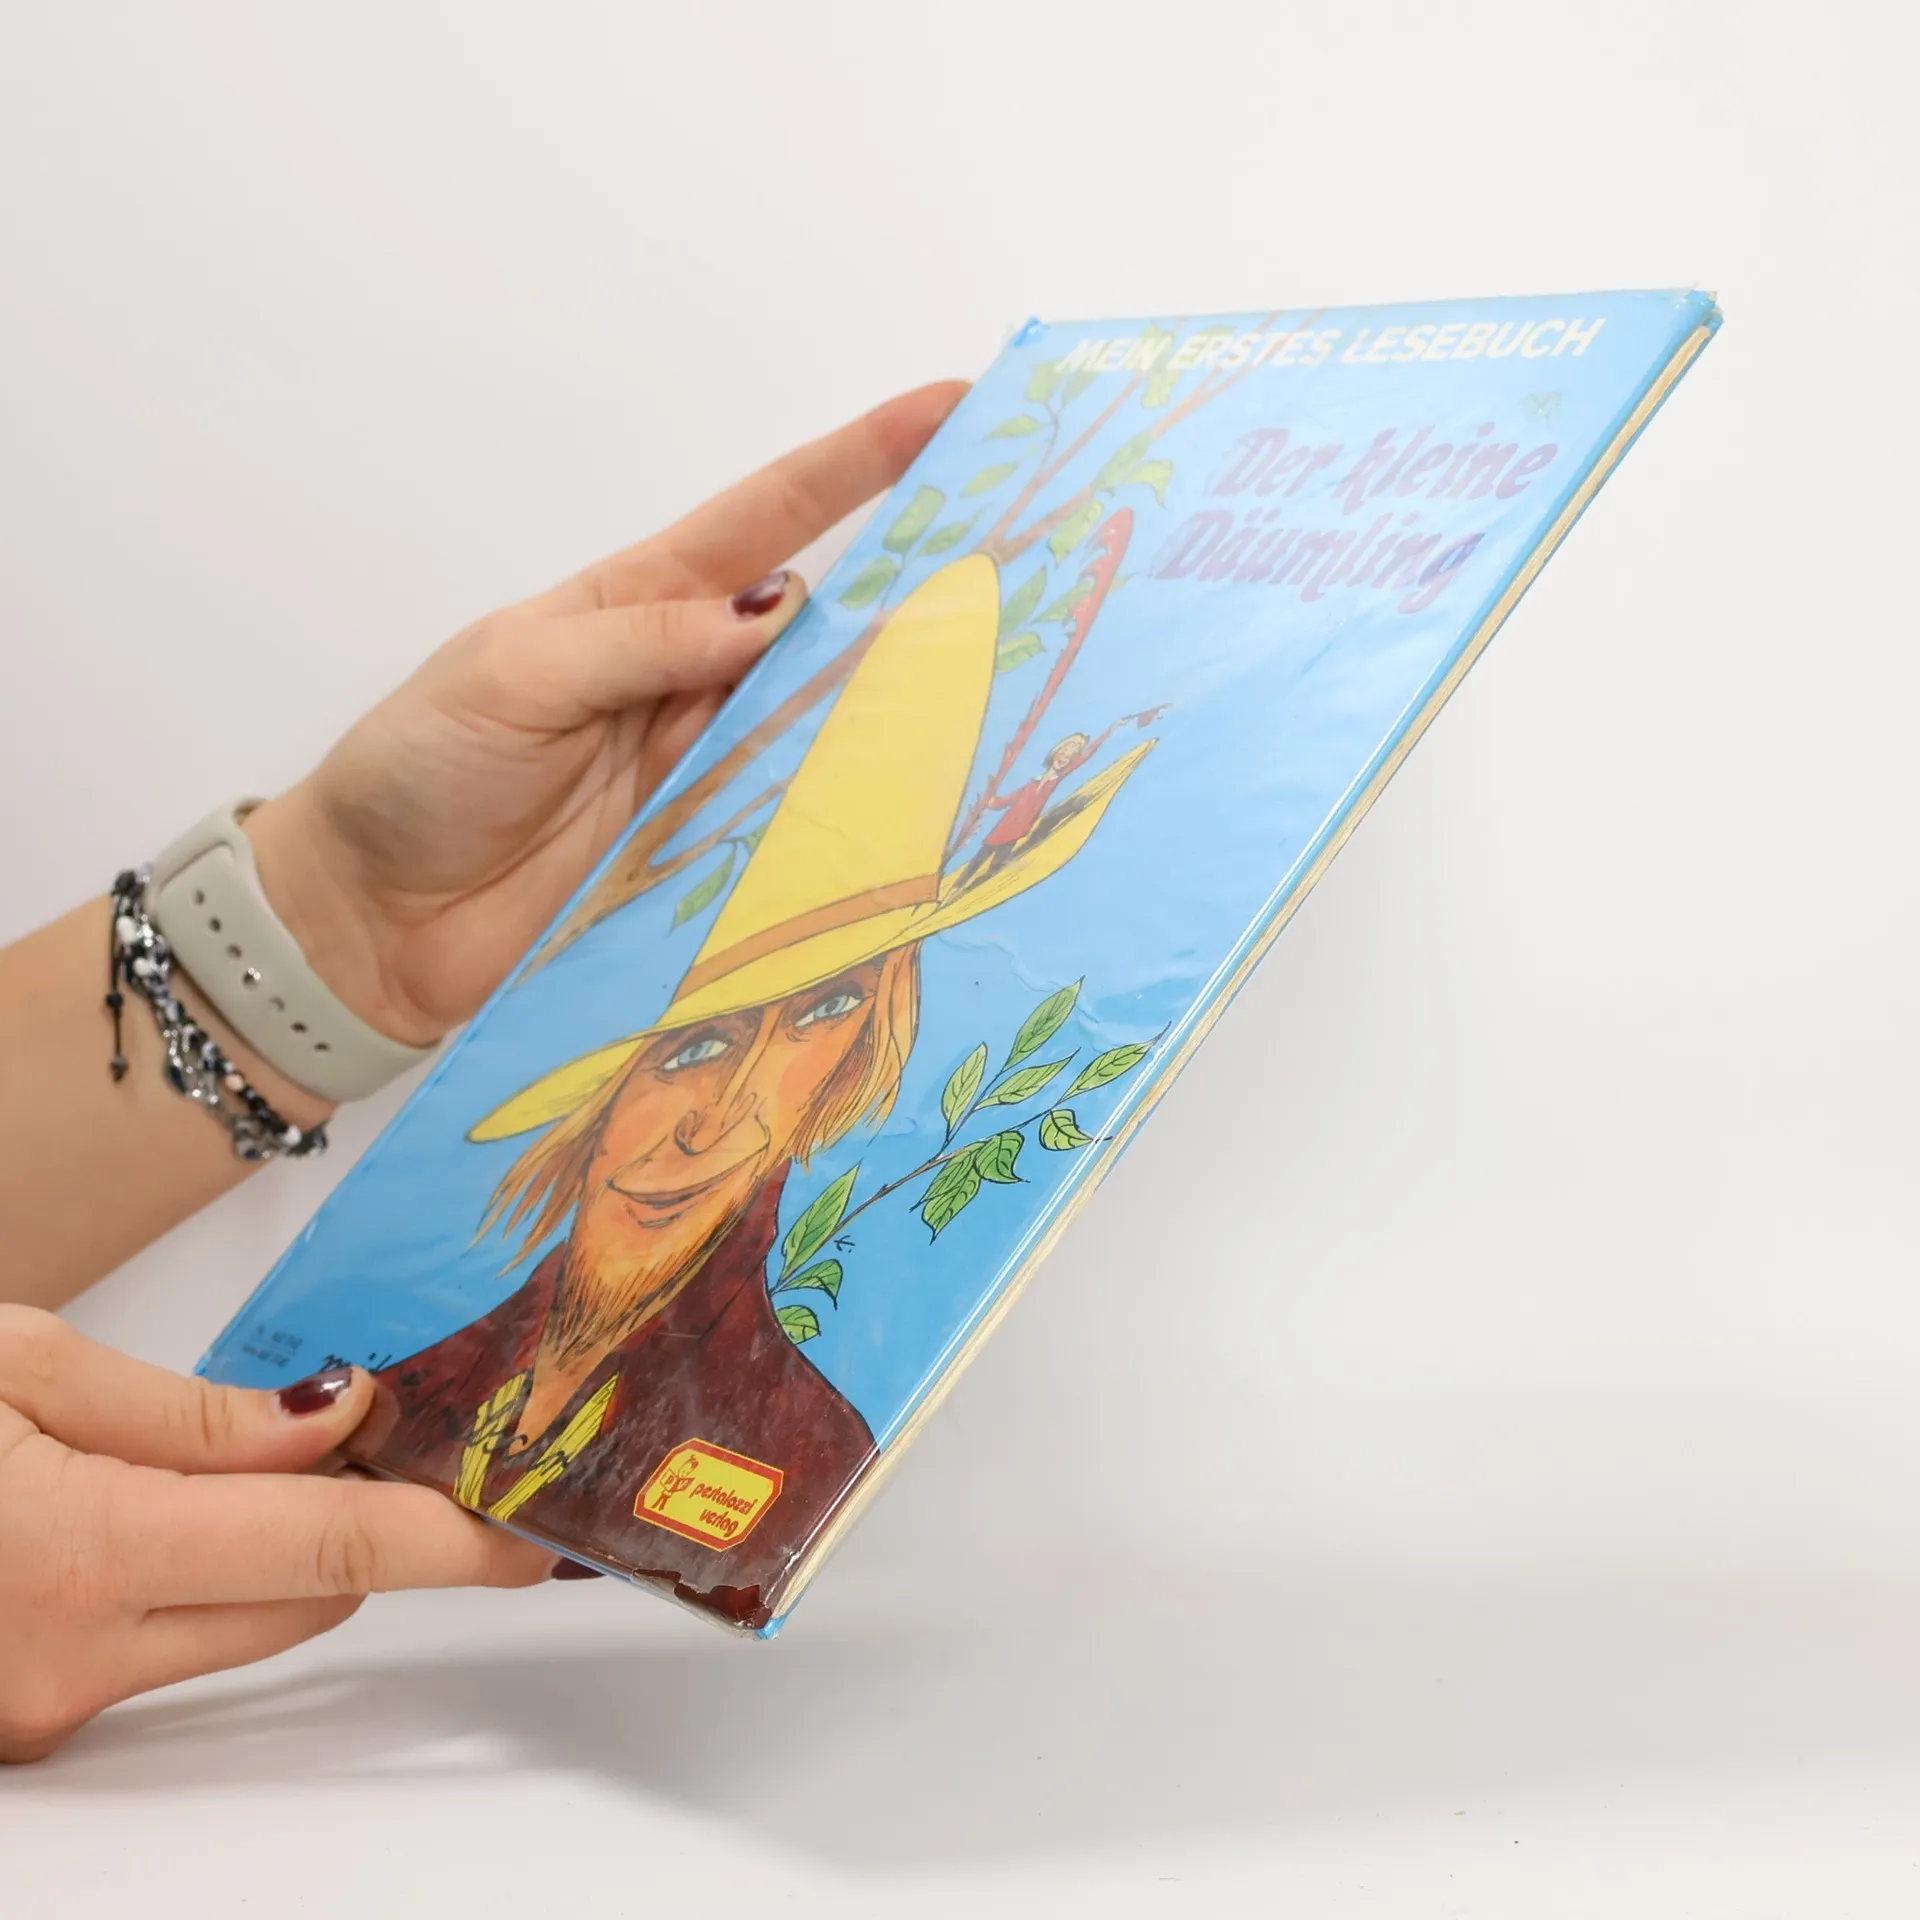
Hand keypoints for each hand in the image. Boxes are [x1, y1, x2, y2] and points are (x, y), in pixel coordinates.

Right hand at [0, 1308, 553, 1761]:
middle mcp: (81, 1654)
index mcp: (83, 1550)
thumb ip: (188, 1410)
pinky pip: (179, 1646)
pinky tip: (169, 1508)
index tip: (531, 1522)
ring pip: (254, 1623)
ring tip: (241, 1457)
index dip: (450, 1535)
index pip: (328, 1546)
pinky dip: (208, 1580)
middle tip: (379, 1428)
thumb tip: (340, 1415)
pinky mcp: (43, 1712)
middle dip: (366, 1512)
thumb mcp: (20, 1372)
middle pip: (313, 1591)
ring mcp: (59, 1697)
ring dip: (283, 1547)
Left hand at [246, 382, 967, 1048]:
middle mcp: (691, 680)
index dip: (855, 463)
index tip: (944, 412)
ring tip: (990, 667)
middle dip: (912, 579)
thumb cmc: (419, 773)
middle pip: (823, 620)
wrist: (372, 919)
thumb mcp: (514, 674)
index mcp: (639, 604)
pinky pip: (795, 819)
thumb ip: (640, 643)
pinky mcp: (710, 856)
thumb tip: (772, 616)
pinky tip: (910, 790)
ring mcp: (708, 770)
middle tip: (1012, 545)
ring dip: (895, 698)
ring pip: (824, 720)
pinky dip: (850, 804)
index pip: (767, 519)